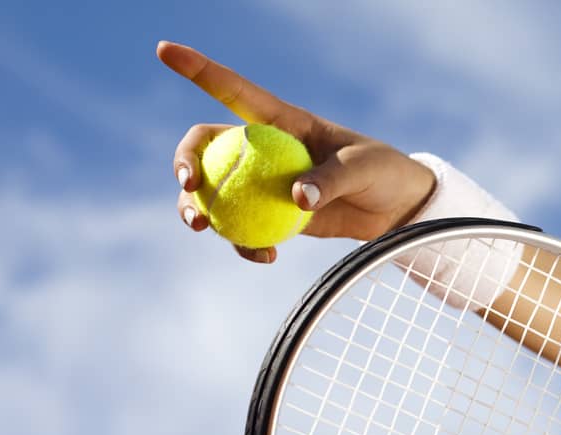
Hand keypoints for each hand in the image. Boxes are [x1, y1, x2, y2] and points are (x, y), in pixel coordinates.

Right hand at [157, 41, 436, 264]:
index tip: (164, 50)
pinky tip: (264, 257)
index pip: (235, 90)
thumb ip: (329, 179)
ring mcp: (264, 184)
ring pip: (213, 191)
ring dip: (197, 208)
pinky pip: (243, 228)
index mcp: (283, 121)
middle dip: (184, 162)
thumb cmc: (382, 172)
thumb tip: (295, 197)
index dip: (199, 70)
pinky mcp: (273, 215)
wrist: (396, 209)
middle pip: (206, 147)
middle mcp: (264, 149)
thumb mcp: (362, 169)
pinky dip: (243, 243)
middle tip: (188, 187)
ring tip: (202, 228)